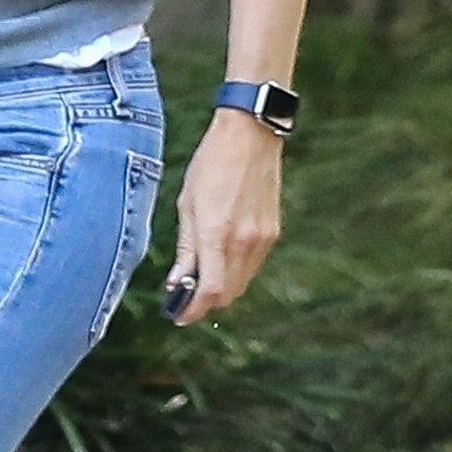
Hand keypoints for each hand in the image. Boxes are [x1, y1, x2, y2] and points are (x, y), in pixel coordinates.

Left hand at [167, 109, 283, 325]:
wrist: (250, 135)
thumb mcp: (187, 204)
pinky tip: (221, 257)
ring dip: (222, 287)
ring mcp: (262, 238)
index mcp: (216, 233)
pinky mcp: (273, 232)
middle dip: (206, 302)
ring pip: (242, 282)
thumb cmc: (211, 165)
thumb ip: (186, 248)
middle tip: (186, 298)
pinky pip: (252, 265)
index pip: (210, 291)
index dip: (194, 310)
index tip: (180, 316)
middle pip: (227, 294)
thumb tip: (178, 282)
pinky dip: (236, 270)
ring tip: (201, 276)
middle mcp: (243, 241)